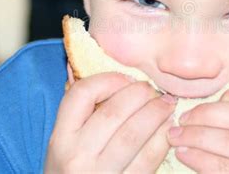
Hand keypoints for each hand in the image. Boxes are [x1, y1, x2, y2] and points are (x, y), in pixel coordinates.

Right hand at [45, 71, 175, 172]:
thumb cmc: (72, 170)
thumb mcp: (65, 142)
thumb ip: (78, 109)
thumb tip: (85, 65)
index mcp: (60, 138)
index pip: (82, 94)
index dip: (109, 80)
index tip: (127, 79)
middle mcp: (76, 156)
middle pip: (113, 111)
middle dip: (140, 94)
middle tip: (154, 90)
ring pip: (133, 134)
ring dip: (156, 113)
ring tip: (167, 105)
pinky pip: (148, 159)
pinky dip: (162, 140)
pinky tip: (167, 130)